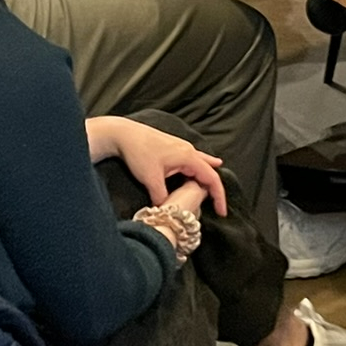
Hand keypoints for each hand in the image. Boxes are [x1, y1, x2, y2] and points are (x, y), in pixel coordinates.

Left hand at [86, 117, 227, 214]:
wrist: (123, 134)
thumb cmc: (138, 152)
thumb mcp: (150, 179)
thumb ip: (161, 197)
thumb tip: (166, 210)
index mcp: (188, 156)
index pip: (211, 178)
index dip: (218, 196)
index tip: (222, 212)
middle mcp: (189, 150)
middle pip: (209, 171)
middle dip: (215, 190)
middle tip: (218, 207)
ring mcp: (181, 147)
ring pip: (202, 164)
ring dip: (209, 178)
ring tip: (215, 192)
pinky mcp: (174, 147)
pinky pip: (193, 160)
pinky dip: (200, 168)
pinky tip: (203, 166)